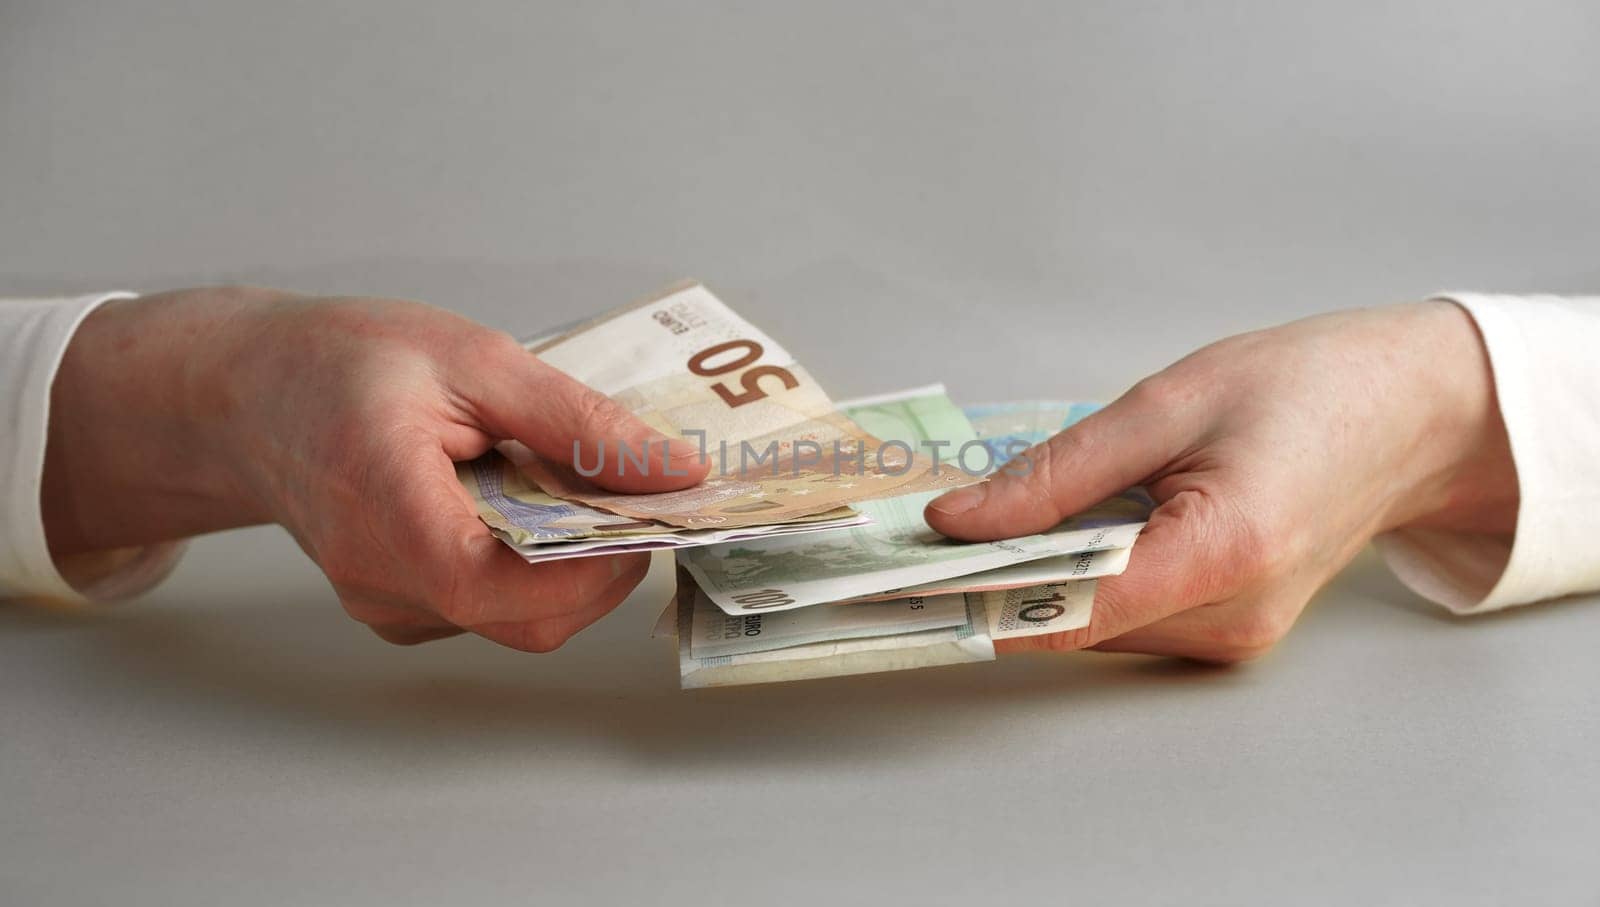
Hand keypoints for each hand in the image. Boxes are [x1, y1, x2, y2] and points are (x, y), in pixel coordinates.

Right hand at [43, 287, 707, 649]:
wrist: (247, 393)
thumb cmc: (342, 364)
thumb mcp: (475, 360)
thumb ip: (578, 422)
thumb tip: (677, 472)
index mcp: (389, 512)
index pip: (503, 588)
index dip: (594, 567)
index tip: (654, 514)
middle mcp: (381, 580)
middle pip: (527, 620)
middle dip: (603, 568)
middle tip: (639, 494)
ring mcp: (386, 604)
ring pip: (516, 618)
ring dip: (571, 563)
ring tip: (572, 481)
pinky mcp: (399, 605)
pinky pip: (489, 605)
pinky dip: (532, 564)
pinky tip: (525, 499)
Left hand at [925, 301, 1518, 661]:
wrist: (1410, 412)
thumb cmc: (1308, 388)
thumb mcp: (1168, 403)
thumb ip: (1057, 472)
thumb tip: (959, 522)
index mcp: (1223, 554)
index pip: (1066, 611)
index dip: (975, 598)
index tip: (902, 579)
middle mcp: (1230, 619)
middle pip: (1069, 623)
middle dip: (994, 578)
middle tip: (922, 528)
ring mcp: (1233, 636)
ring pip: (1091, 624)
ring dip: (1036, 576)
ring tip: (991, 516)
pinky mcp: (1227, 630)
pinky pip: (1126, 615)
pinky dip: (1082, 575)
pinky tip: (1068, 526)